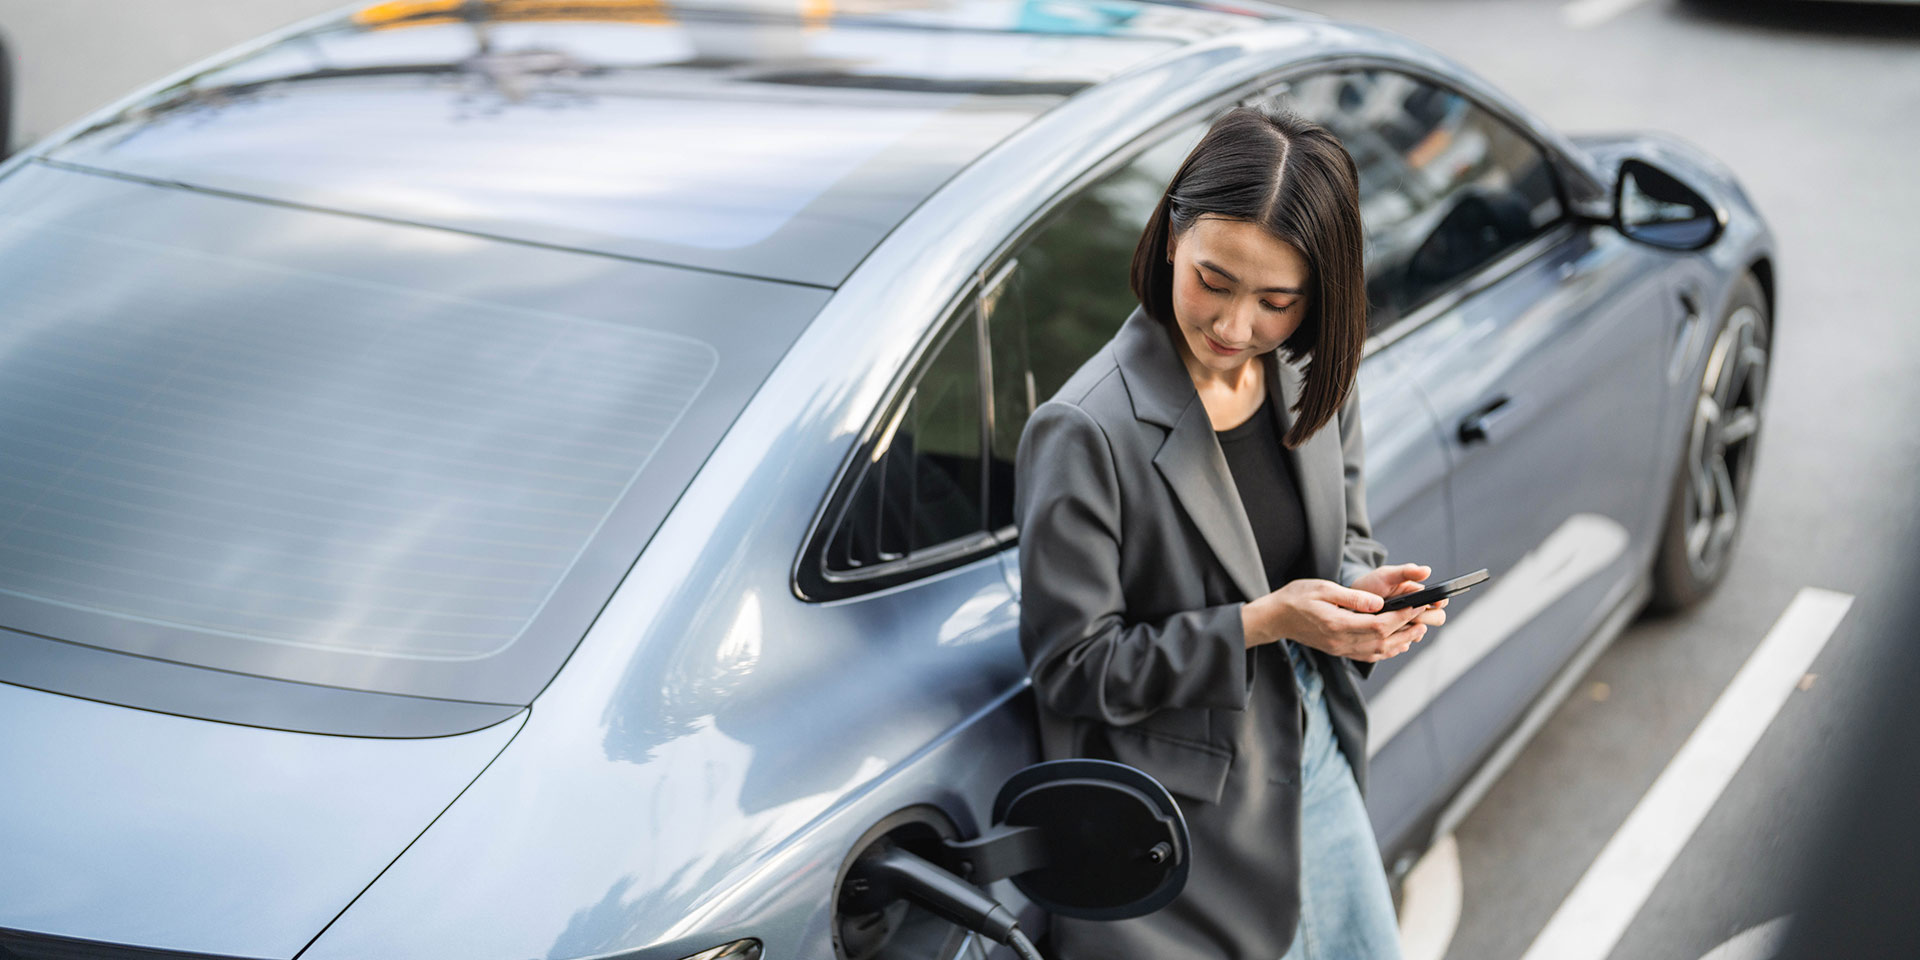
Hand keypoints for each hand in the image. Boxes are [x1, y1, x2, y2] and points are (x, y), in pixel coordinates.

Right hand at [1246, 575, 1443, 662]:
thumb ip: (1352, 597)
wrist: (1275, 618)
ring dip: (1401, 641)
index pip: (1378, 624)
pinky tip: (1397, 642)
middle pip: (1382, 640)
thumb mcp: (1323, 588)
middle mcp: (1340, 641)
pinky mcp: (1339, 650)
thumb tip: (1379, 602)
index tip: (1418, 605)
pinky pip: (1368, 655)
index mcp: (1337, 624)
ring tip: (1417, 629)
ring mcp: (1340, 649)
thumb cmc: (1296, 597)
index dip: (1402, 616)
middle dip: (1407, 627)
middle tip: (1425, 616)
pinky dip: (1387, 650)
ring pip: (1378, 651)